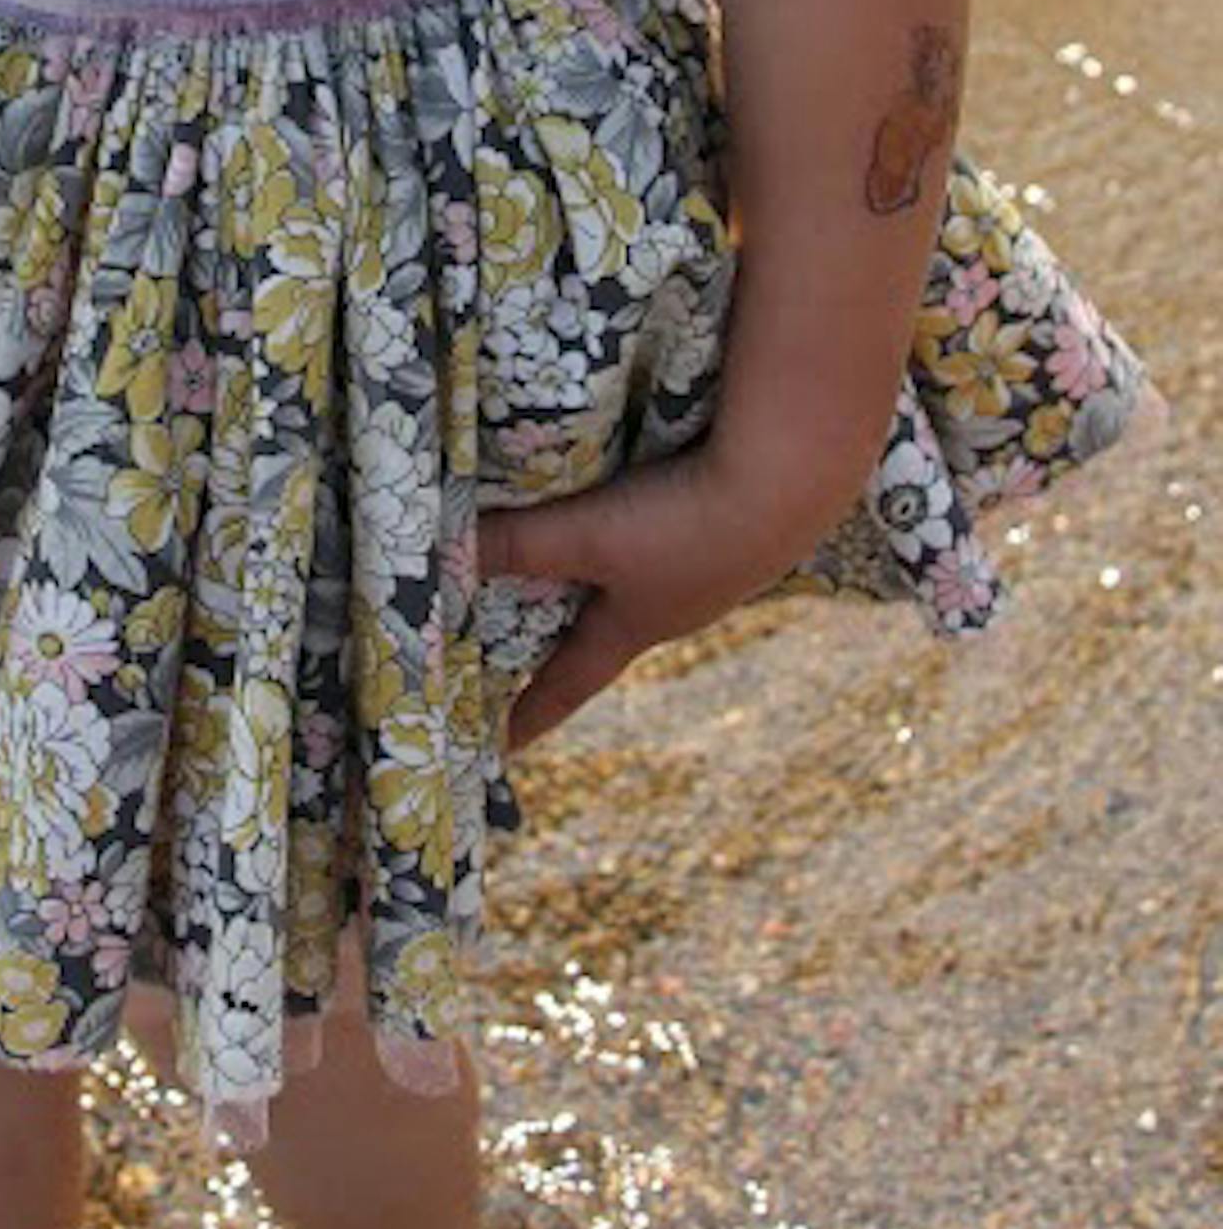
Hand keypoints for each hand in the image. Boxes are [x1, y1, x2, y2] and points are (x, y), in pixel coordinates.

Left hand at [477, 439, 847, 749]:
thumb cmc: (685, 524)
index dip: (532, 712)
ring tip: (581, 575)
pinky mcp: (732, 526)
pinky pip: (671, 542)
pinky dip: (642, 537)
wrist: (792, 481)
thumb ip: (517, 544)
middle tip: (525, 650)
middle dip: (566, 641)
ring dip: (607, 584)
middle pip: (606, 633)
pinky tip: (648, 513)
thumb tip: (437, 557)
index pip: (569, 682)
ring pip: (641, 586)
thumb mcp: (588, 536)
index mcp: (634, 626)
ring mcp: (710, 570)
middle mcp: (673, 607)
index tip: (502, 747)